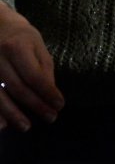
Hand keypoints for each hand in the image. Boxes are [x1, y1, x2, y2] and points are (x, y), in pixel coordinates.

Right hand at [0, 0, 62, 129]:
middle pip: (18, 87)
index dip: (48, 93)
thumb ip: (44, 69)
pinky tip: (2, 124)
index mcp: (17, 47)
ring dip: (13, 114)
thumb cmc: (19, 36)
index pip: (35, 76)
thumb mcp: (37, 45)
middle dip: (35, 105)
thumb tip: (51, 94)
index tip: (60, 105)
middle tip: (50, 118)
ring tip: (26, 126)